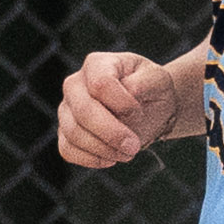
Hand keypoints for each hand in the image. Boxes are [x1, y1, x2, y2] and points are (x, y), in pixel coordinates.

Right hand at [58, 50, 178, 168]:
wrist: (149, 107)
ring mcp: (67, 109)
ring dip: (104, 149)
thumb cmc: (151, 90)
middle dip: (112, 134)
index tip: (139, 114)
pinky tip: (111, 158)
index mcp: (97, 64)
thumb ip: (143, 83)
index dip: (122, 105)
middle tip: (134, 147)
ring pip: (74, 133)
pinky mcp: (65, 133)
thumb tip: (128, 94)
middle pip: (83, 111)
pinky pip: (68, 150)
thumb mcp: (158, 80)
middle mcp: (75, 84)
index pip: (100, 85)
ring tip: (127, 153)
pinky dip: (90, 159)